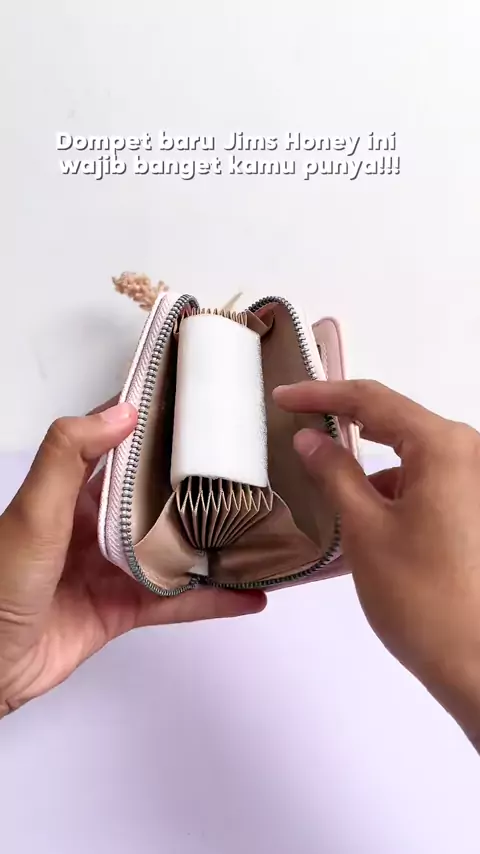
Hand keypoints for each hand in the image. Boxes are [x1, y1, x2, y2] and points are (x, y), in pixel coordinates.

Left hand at [0, 402, 265, 717]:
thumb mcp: (34, 511)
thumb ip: (69, 457)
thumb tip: (122, 413)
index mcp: (71, 491)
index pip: (117, 444)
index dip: (152, 423)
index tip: (195, 405)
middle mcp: (95, 524)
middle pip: (156, 495)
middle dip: (196, 481)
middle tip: (247, 463)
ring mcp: (112, 567)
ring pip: (174, 548)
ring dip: (213, 541)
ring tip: (259, 527)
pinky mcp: (122, 609)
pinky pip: (176, 601)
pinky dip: (213, 600)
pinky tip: (248, 594)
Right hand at [274, 380, 479, 748]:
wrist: (479, 665)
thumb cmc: (421, 598)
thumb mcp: (365, 530)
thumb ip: (334, 473)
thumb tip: (310, 439)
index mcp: (445, 446)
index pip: (372, 400)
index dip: (321, 395)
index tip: (284, 396)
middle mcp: (469, 454)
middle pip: (396, 423)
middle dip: (346, 427)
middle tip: (299, 429)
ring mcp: (477, 484)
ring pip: (411, 458)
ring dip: (371, 471)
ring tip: (325, 491)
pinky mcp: (476, 510)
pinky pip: (428, 485)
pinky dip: (393, 495)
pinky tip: (364, 523)